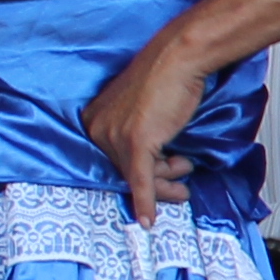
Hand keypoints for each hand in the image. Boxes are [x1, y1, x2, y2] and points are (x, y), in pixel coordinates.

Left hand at [84, 39, 213, 224]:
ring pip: (139, 178)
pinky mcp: (135, 143)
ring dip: (167, 183)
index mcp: (94, 120)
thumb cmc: (166, 77)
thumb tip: (149, 162)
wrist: (180, 59)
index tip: (156, 184)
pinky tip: (149, 220)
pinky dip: (147, 202)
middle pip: (126, 172)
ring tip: (185, 167)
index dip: (142, 174)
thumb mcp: (142, 110)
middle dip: (159, 182)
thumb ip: (135, 133)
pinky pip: (140, 181)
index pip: (114, 160)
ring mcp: (115, 136)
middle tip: (179, 187)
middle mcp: (98, 129)